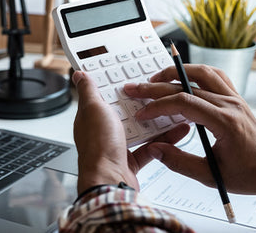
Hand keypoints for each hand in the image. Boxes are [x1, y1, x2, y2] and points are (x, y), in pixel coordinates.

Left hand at [72, 71, 189, 193]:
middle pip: (126, 111)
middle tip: (159, 90)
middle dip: (143, 102)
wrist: (109, 181)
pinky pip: (151, 147)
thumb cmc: (98, 147)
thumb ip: (88, 91)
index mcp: (92, 116)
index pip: (104, 95)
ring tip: (173, 109)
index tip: (132, 75)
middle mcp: (104, 131)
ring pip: (141, 129)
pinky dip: (165, 140)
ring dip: (158, 120)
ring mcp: (117, 146)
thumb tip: (79, 75)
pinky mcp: (131, 160)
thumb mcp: (93, 109)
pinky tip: (177, 131)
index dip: (117, 85)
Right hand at [124, 65, 255, 200]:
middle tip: (136, 87)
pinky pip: (215, 75)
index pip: (184, 103)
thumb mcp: (211, 176)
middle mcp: (230, 104)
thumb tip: (156, 149)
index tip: (142, 113)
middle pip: (187, 84)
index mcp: (225, 122)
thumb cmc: (250, 174)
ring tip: (156, 78)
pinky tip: (184, 77)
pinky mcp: (235, 98)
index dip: (158, 106)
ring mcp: (234, 98)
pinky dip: (196, 72)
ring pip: (202, 72)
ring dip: (177, 72)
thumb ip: (180, 162)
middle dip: (156, 85)